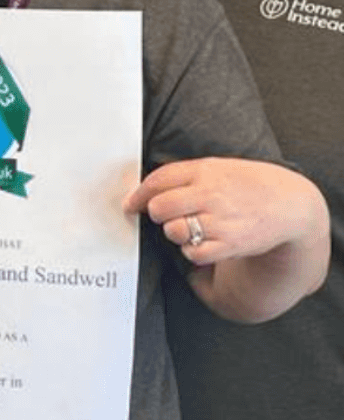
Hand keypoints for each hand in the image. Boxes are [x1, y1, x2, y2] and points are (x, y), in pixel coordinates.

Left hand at [125, 157, 326, 265]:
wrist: (289, 204)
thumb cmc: (246, 184)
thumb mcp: (216, 167)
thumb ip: (182, 175)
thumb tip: (143, 190)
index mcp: (205, 171)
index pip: (157, 180)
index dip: (138, 194)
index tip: (131, 204)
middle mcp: (210, 194)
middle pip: (160, 207)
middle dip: (156, 213)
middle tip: (164, 216)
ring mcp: (220, 220)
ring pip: (173, 231)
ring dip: (175, 232)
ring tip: (191, 227)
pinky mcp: (229, 244)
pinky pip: (193, 252)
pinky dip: (192, 250)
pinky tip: (203, 242)